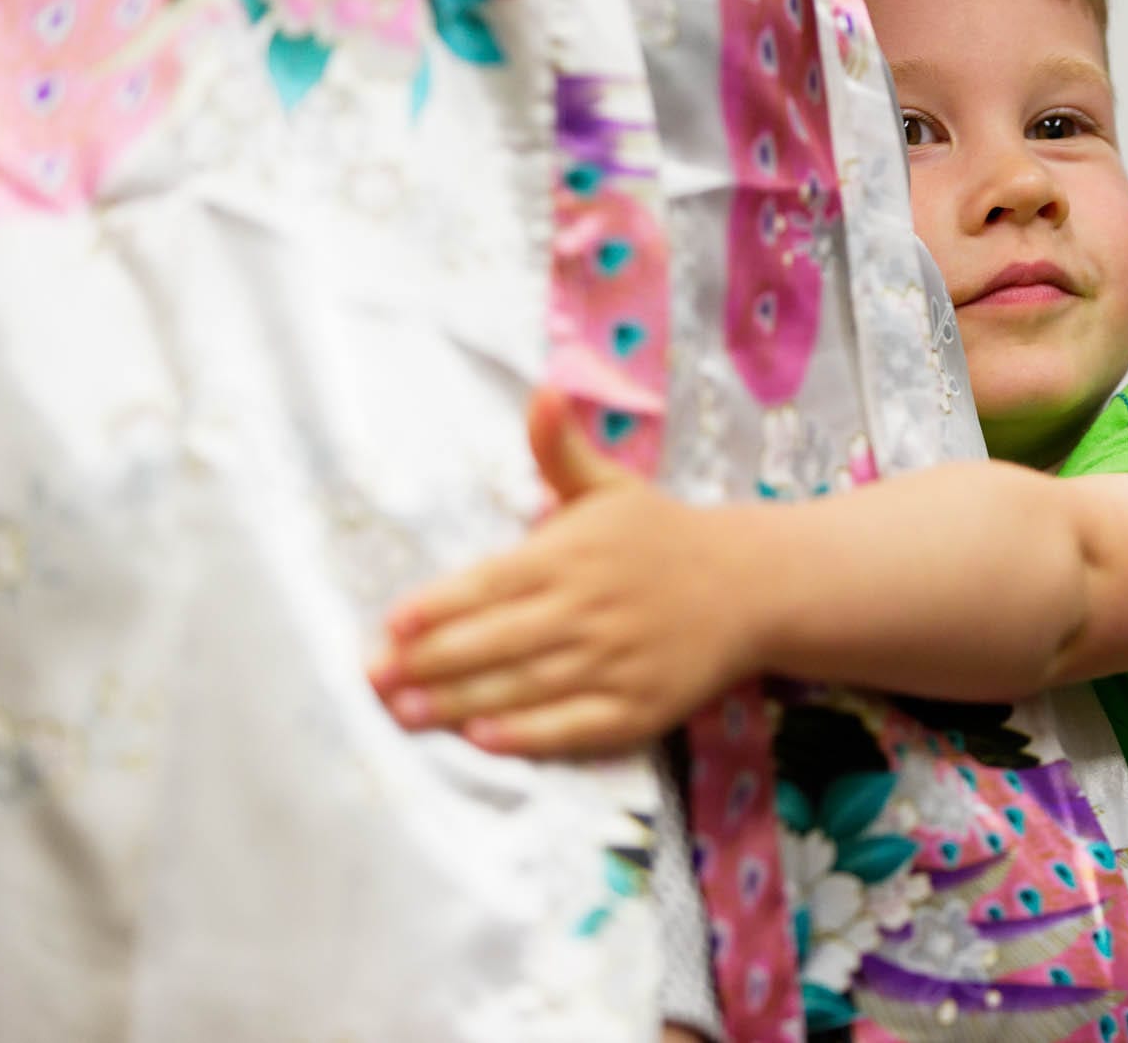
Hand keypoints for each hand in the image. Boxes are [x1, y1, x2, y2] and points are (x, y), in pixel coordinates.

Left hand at [369, 390, 761, 756]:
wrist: (751, 586)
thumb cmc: (662, 536)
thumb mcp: (610, 486)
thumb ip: (560, 448)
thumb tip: (543, 390)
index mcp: (572, 554)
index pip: (490, 583)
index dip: (438, 606)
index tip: (392, 625)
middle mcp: (590, 608)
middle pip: (496, 640)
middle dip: (430, 663)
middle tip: (375, 681)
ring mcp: (616, 660)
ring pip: (525, 687)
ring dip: (460, 702)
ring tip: (405, 714)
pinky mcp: (640, 706)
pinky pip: (575, 726)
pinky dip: (528, 734)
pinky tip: (484, 738)